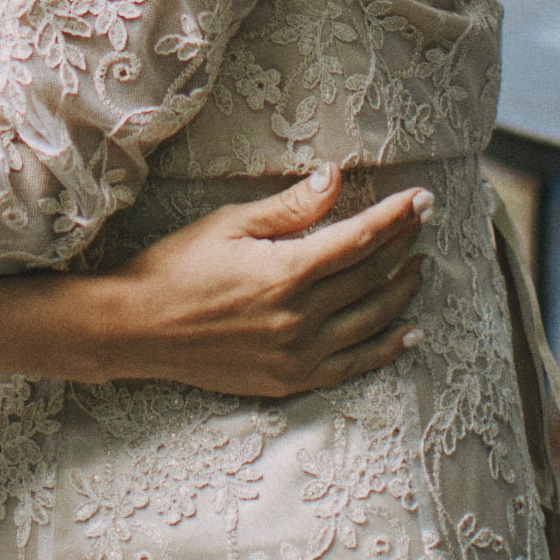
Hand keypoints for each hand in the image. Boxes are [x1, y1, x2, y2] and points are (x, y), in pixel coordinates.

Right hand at [102, 166, 430, 397]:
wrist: (136, 328)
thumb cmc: (177, 267)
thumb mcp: (229, 224)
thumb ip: (288, 207)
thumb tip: (335, 178)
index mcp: (285, 272)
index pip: (359, 239)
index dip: (395, 217)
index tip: (421, 199)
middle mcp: (299, 317)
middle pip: (371, 276)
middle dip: (404, 246)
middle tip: (422, 224)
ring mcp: (297, 354)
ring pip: (371, 320)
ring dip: (402, 292)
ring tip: (419, 267)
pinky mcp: (289, 381)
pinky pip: (353, 366)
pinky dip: (386, 348)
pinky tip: (409, 333)